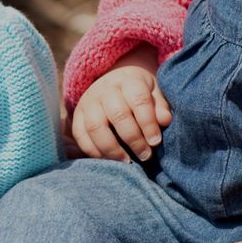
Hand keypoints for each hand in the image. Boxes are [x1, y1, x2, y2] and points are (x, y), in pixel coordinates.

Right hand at [71, 45, 171, 161]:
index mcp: (128, 80)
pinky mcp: (77, 115)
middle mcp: (105, 89)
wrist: (114, 82)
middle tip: (145, 155)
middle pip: (117, 115)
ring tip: (126, 162)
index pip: (139, 100)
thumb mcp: (154, 92)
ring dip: (111, 148)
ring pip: (96, 127)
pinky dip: (92, 151)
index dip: (148, 123)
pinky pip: (80, 135)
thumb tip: (164, 121)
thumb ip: (160, 106)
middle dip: (133, 139)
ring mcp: (88, 102)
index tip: (156, 142)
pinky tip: (107, 160)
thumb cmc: (140, 92)